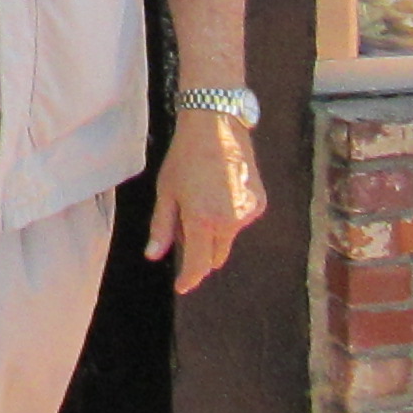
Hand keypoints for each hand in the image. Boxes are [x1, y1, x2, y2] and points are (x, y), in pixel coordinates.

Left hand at [146, 110, 266, 292]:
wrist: (217, 126)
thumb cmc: (185, 156)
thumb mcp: (166, 191)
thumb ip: (161, 226)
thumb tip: (154, 255)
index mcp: (203, 220)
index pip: (198, 264)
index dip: (189, 278)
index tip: (182, 286)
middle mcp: (230, 222)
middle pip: (214, 254)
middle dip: (199, 250)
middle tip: (183, 220)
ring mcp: (248, 214)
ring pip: (227, 238)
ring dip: (213, 231)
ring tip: (200, 196)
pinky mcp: (259, 205)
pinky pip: (240, 222)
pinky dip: (228, 217)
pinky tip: (219, 190)